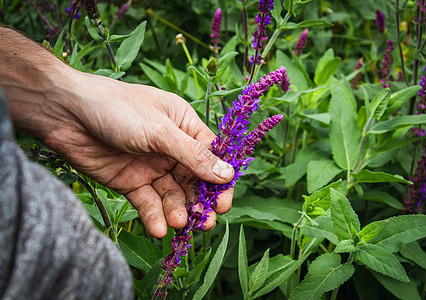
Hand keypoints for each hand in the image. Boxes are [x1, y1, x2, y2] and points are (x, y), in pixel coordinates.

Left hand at [7, 64, 233, 237]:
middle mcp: (171, 148)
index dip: (220, 180)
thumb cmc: (116, 108)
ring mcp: (151, 166)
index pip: (211, 156)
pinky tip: (158, 229)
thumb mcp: (160, 131)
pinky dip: (154, 216)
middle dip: (200, 201)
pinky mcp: (130, 182)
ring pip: (172, 195)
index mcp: (184, 126)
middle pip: (194, 180)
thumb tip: (227, 174)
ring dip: (177, 211)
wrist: (65, 114)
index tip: (224, 202)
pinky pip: (148, 202)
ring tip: (178, 223)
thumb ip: (193, 155)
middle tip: (205, 222)